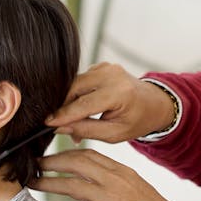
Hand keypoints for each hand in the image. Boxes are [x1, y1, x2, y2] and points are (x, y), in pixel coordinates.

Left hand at [31, 148, 192, 200]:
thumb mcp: (137, 188)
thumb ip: (116, 182)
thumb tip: (94, 184)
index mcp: (122, 171)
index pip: (89, 154)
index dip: (66, 153)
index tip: (52, 156)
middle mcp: (114, 179)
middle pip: (76, 162)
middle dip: (52, 162)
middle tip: (34, 165)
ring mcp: (110, 198)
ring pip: (71, 184)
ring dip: (47, 184)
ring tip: (31, 185)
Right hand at [46, 62, 174, 142]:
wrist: (154, 103)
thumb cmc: (137, 121)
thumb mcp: (115, 134)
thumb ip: (87, 130)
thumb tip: (60, 127)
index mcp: (119, 93)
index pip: (83, 104)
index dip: (63, 115)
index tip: (46, 123)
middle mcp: (112, 75)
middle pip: (74, 89)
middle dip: (64, 108)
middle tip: (62, 127)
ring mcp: (107, 67)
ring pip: (75, 84)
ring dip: (70, 102)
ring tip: (76, 121)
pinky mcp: (102, 66)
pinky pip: (81, 80)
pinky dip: (77, 94)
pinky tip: (83, 108)